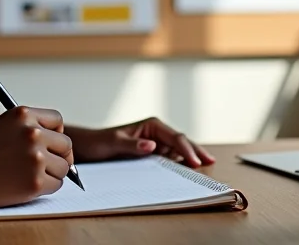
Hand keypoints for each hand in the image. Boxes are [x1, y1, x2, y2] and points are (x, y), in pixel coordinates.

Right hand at [0, 106, 73, 210]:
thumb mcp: (2, 125)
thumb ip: (27, 128)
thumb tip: (56, 141)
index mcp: (23, 114)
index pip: (57, 120)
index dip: (56, 133)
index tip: (51, 143)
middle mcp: (32, 133)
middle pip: (65, 144)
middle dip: (59, 155)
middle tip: (47, 164)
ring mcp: (35, 158)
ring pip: (63, 167)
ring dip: (52, 173)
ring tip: (30, 175)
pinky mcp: (35, 183)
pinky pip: (56, 185)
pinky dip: (46, 187)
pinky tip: (26, 185)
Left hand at [67, 117, 214, 167]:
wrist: (88, 149)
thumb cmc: (99, 142)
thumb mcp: (113, 143)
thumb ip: (132, 144)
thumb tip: (152, 145)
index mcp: (151, 125)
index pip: (175, 137)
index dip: (187, 148)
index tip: (196, 161)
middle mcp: (156, 134)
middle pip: (181, 143)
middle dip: (196, 151)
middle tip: (210, 162)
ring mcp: (156, 146)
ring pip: (178, 153)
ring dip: (190, 159)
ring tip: (205, 168)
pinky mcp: (153, 157)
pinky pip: (170, 162)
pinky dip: (180, 167)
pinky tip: (188, 173)